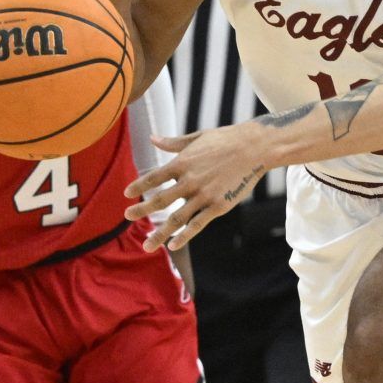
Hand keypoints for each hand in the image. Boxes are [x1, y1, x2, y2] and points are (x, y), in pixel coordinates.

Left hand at [123, 127, 268, 251]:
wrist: (255, 147)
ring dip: (159, 233)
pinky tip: (173, 245)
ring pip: (176, 218)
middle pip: (161, 199)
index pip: (154, 177)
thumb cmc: (227, 139)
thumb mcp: (198, 137)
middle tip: (127, 216)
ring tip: (147, 245)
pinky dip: (184, 236)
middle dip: (142, 210)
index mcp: (183, 162)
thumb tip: (152, 138)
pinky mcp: (218, 206)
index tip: (126, 194)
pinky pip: (197, 225)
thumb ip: (174, 143)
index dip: (139, 185)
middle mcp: (190, 180)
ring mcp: (204, 195)